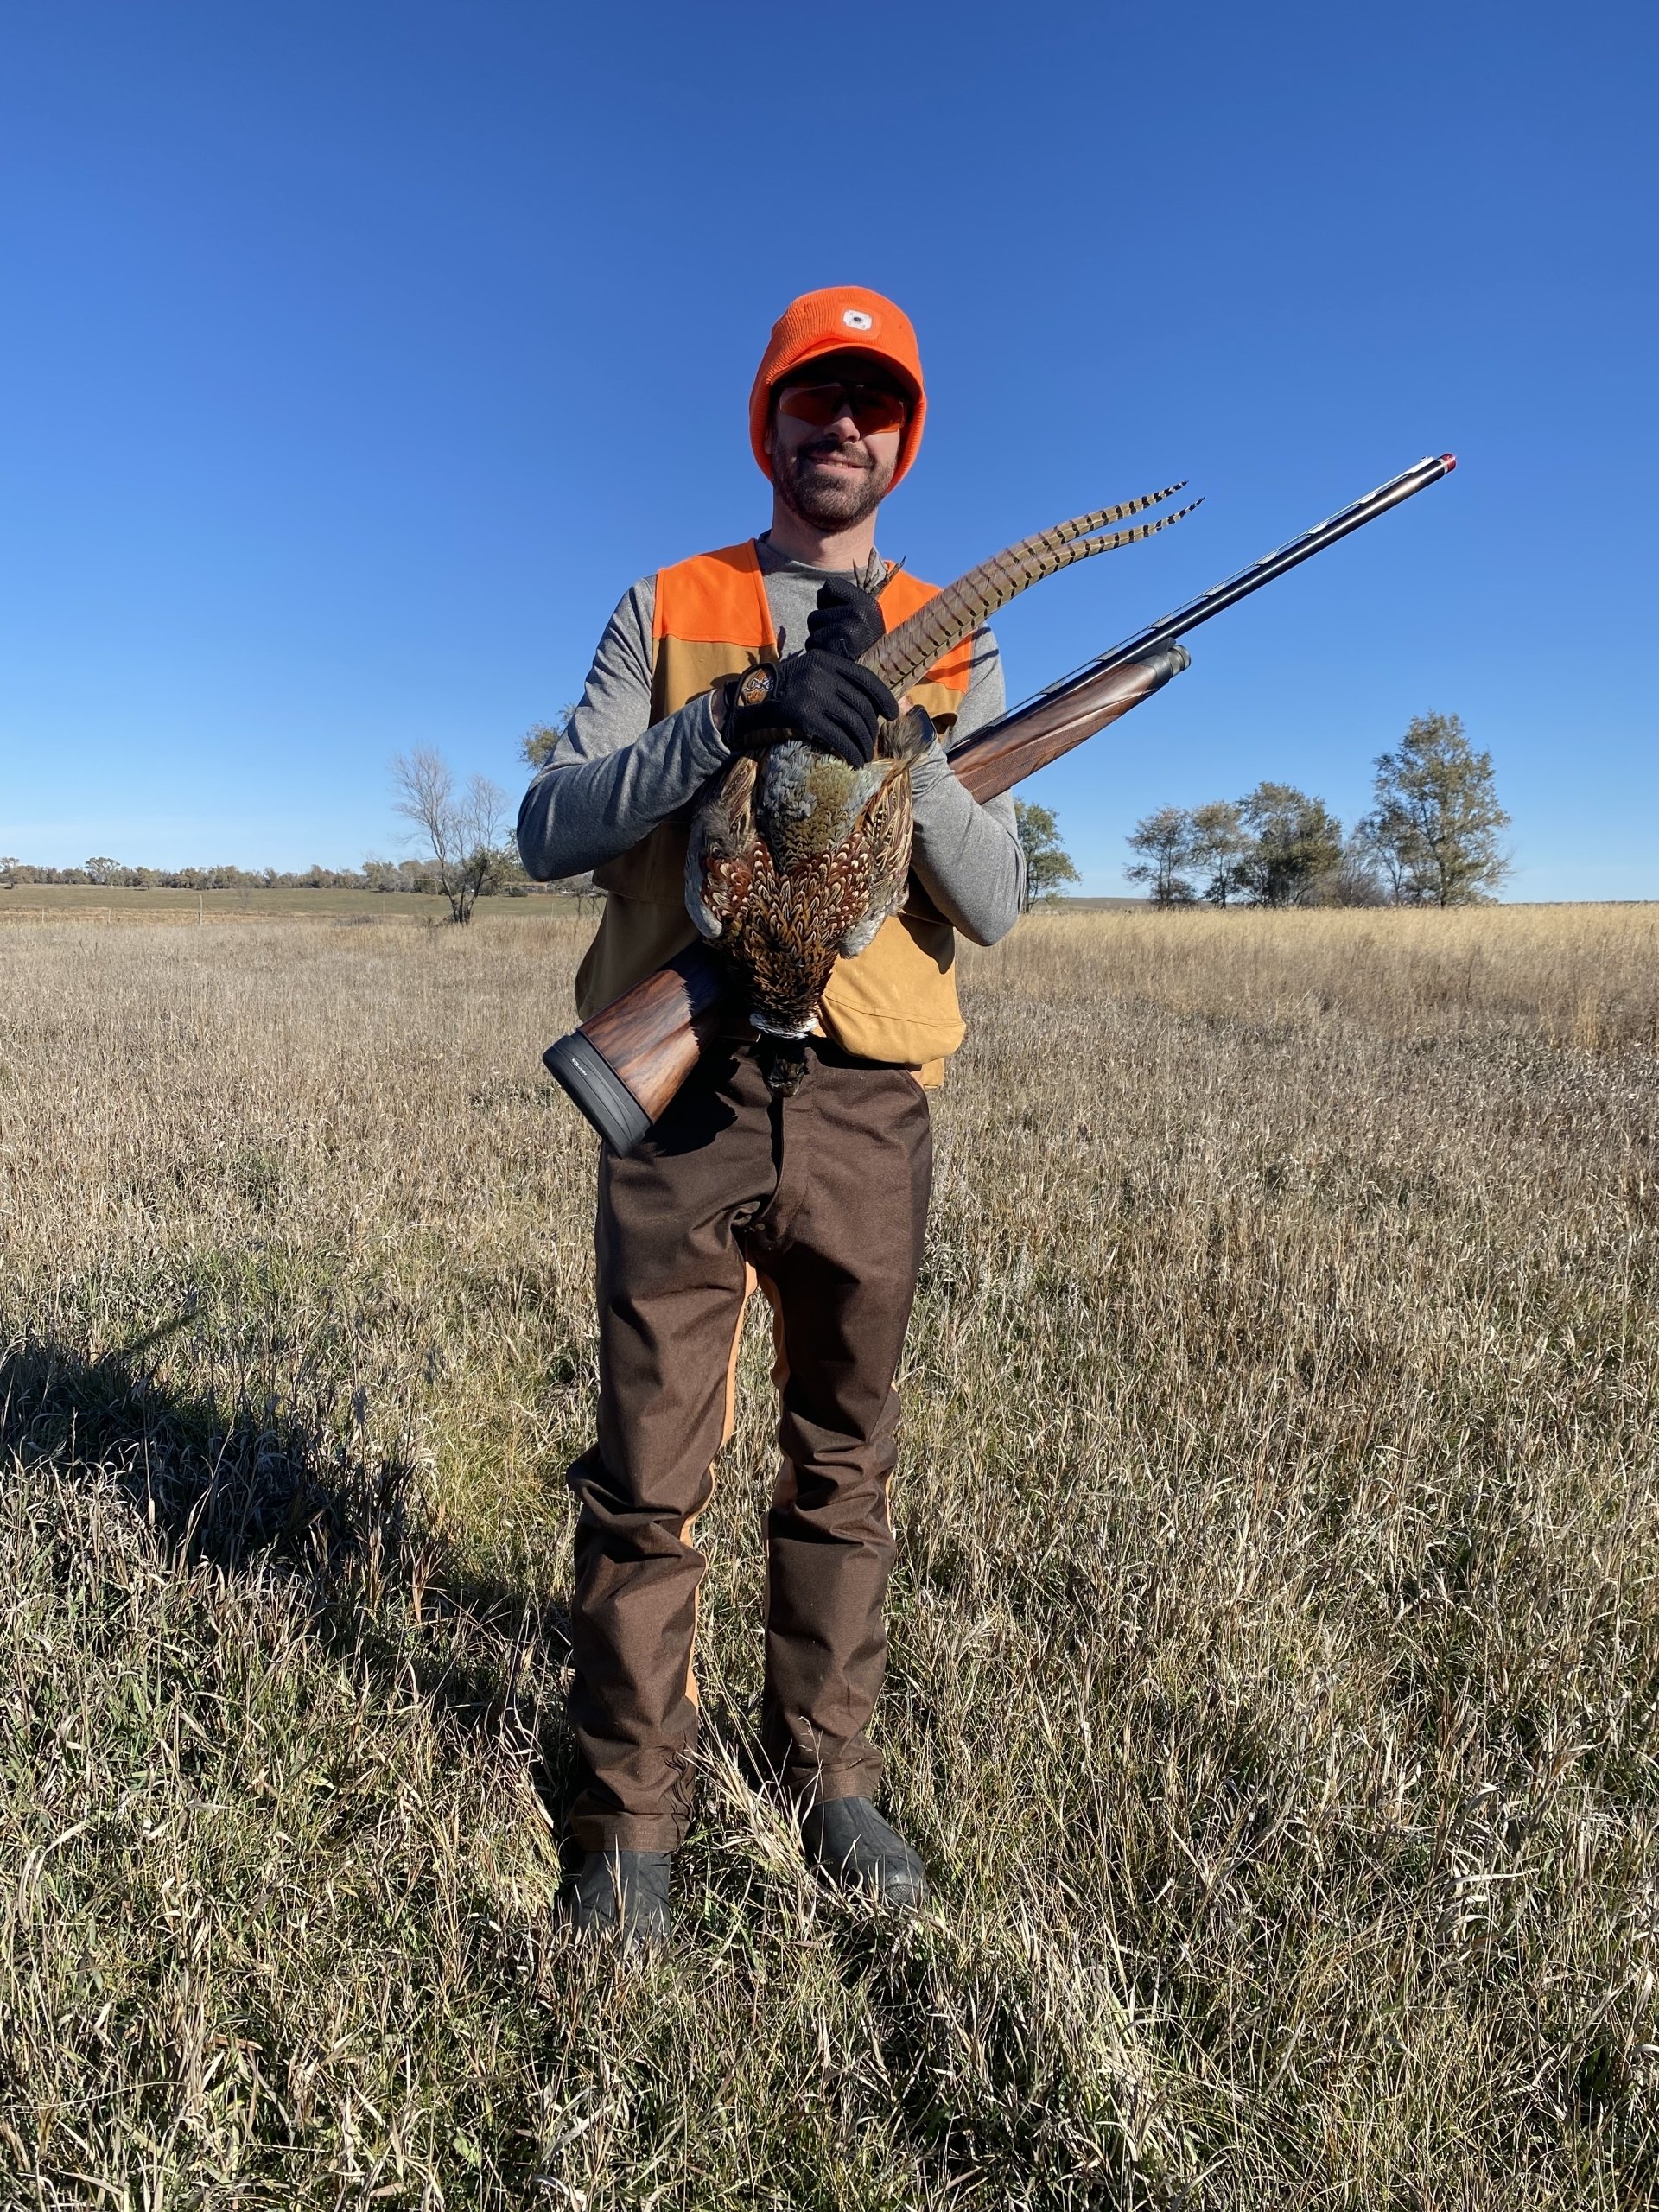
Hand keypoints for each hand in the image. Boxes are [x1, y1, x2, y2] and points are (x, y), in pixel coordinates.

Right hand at [723, 652, 897, 769]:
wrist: (746, 704)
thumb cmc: (781, 692)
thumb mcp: (808, 674)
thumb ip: (833, 680)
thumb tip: (867, 704)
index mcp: (825, 660)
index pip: (865, 678)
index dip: (883, 697)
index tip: (893, 713)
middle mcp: (821, 673)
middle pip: (861, 705)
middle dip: (871, 729)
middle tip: (872, 744)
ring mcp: (812, 694)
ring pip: (853, 723)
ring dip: (864, 744)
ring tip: (865, 756)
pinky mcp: (804, 715)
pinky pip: (838, 737)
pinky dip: (851, 751)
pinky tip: (855, 760)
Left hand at [805, 576, 885, 661]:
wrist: (878, 676)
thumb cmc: (867, 648)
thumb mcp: (866, 620)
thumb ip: (846, 604)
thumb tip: (820, 594)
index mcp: (867, 603)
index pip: (830, 585)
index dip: (825, 600)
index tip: (834, 614)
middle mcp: (859, 612)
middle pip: (817, 612)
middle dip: (821, 626)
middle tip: (838, 639)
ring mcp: (847, 629)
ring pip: (813, 626)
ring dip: (819, 639)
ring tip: (837, 648)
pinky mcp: (835, 646)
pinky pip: (811, 642)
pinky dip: (818, 651)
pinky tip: (834, 657)